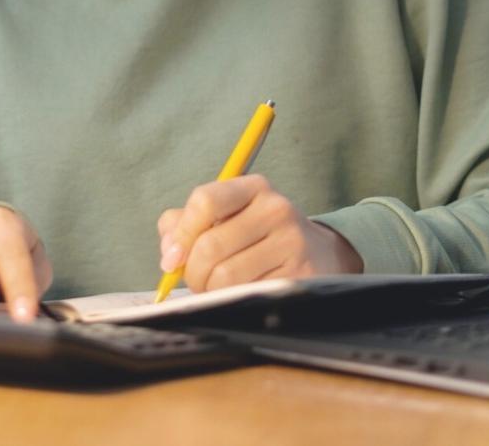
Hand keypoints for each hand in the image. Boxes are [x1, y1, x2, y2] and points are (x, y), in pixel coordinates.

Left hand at [157, 175, 363, 291]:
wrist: (318, 254)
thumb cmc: (257, 236)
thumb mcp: (226, 217)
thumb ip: (185, 224)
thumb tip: (169, 252)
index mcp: (253, 188)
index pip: (204, 200)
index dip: (181, 234)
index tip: (171, 259)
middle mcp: (276, 209)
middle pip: (210, 245)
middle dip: (193, 272)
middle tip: (196, 282)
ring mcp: (292, 242)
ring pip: (226, 276)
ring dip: (211, 290)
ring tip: (216, 289)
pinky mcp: (300, 275)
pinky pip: (247, 295)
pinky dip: (233, 301)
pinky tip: (240, 295)